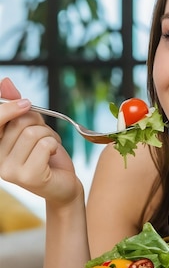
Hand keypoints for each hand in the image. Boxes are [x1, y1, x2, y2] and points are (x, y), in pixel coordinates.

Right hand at [0, 77, 80, 203]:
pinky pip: (44, 145)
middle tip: (45, 136)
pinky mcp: (28, 176)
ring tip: (50, 148)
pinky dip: (54, 145)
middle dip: (39, 123)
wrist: (64, 186)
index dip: (8, 107)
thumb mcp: (32, 128)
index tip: (26, 103)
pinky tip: (52, 156)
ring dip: (49, 136)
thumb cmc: (47, 157)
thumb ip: (17, 109)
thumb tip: (5, 82)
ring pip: (33, 133)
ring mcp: (10, 171)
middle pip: (19, 122)